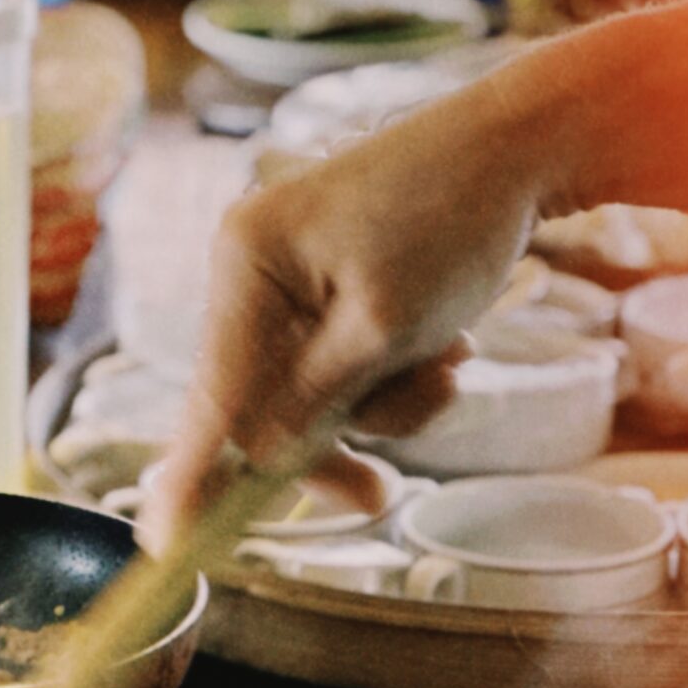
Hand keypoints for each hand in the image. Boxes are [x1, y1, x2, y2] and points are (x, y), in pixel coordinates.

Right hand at [141, 92, 543, 540]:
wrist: (522, 144)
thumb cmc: (454, 220)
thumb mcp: (386, 326)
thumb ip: (316, 400)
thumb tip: (261, 462)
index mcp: (246, 264)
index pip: (212, 393)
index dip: (189, 476)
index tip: (165, 543)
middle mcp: (250, 271)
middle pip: (263, 402)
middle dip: (333, 440)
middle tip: (379, 495)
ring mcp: (287, 279)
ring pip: (314, 391)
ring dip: (386, 400)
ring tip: (452, 364)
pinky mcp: (327, 286)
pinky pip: (342, 364)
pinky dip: (395, 373)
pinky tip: (447, 346)